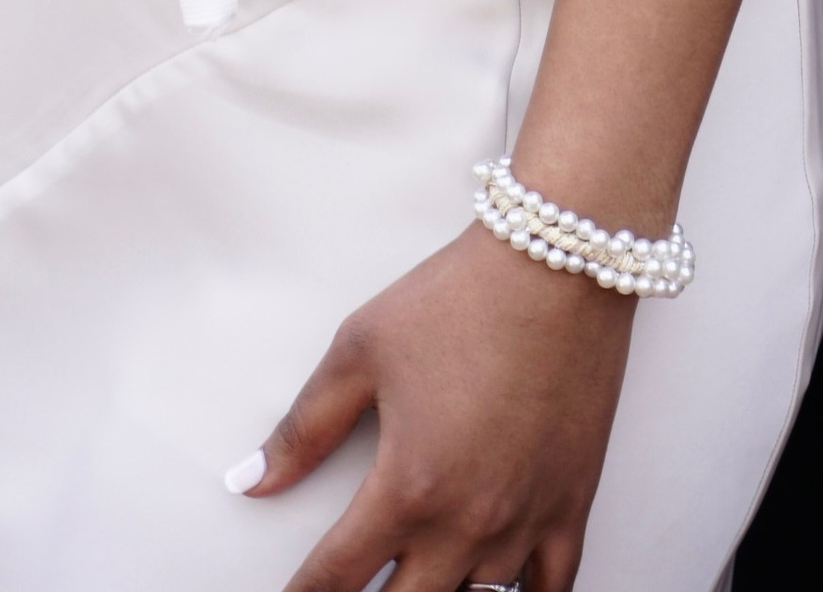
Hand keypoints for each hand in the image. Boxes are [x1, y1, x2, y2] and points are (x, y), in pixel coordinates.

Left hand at [236, 225, 630, 591]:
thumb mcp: (361, 350)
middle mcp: (466, 521)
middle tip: (353, 591)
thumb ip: (303, 428)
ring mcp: (524, 520)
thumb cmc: (462, 298)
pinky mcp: (572, 504)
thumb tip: (251, 480)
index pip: (337, 578)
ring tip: (415, 584)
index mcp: (407, 486)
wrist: (556, 262)